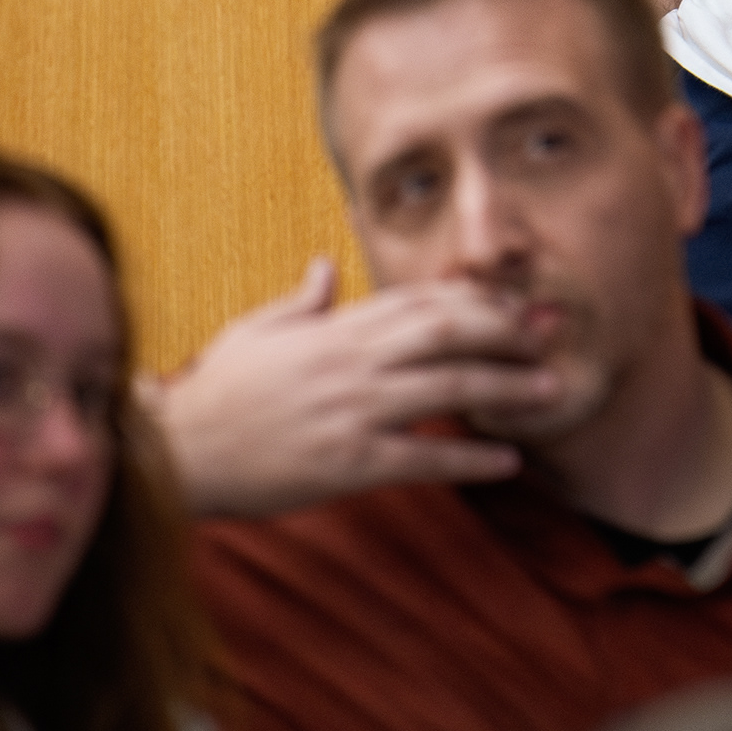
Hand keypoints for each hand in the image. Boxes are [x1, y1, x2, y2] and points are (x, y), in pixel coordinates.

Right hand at [143, 258, 564, 516]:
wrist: (179, 453)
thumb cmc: (219, 390)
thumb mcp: (259, 330)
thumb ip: (303, 299)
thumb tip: (326, 266)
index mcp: (336, 328)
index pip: (420, 302)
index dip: (475, 301)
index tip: (514, 303)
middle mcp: (353, 363)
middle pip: (447, 335)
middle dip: (505, 332)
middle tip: (552, 335)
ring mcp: (353, 412)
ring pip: (446, 390)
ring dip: (505, 388)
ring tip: (550, 389)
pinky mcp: (348, 463)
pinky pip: (421, 457)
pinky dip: (468, 458)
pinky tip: (507, 461)